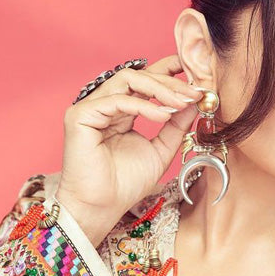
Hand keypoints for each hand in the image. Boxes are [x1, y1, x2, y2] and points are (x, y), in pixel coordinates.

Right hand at [56, 54, 201, 237]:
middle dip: (169, 81)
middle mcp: (104, 104)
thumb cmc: (125, 184)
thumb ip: (175, 126)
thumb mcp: (161, 151)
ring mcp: (90, 108)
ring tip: (181, 102)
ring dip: (159, 88)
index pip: (144, 81)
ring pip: (127, 80)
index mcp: (121, 110)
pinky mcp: (80, 115)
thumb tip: (193, 103)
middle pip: (138, 76)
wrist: (101, 207)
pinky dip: (143, 106)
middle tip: (194, 91)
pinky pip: (117, 100)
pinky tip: (163, 115)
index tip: (192, 69)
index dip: (166, 70)